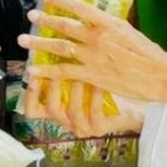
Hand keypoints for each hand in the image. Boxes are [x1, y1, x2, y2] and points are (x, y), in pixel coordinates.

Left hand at [18, 0, 166, 103]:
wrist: (159, 75)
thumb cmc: (147, 53)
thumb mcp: (128, 31)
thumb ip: (109, 25)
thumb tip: (95, 17)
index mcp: (108, 22)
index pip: (79, 7)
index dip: (59, 0)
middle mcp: (97, 37)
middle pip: (65, 26)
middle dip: (45, 19)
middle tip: (30, 15)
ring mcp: (93, 56)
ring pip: (60, 47)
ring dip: (39, 42)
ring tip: (23, 39)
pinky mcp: (91, 75)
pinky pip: (63, 71)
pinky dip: (46, 70)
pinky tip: (33, 69)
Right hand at [22, 76, 143, 137]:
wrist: (136, 102)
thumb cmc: (108, 82)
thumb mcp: (83, 73)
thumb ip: (66, 64)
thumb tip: (51, 38)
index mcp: (59, 107)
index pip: (33, 109)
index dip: (30, 94)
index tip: (32, 71)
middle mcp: (67, 120)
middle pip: (49, 110)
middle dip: (51, 88)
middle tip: (54, 70)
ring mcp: (83, 125)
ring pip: (71, 110)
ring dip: (75, 90)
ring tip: (80, 74)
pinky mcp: (100, 127)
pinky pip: (94, 111)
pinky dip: (96, 95)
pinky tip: (100, 82)